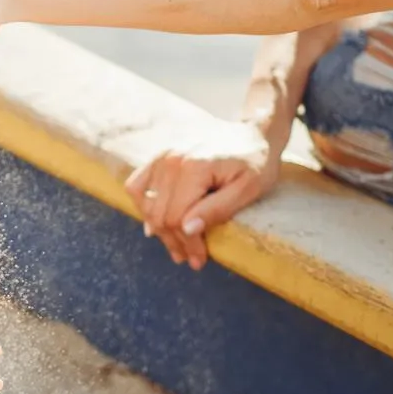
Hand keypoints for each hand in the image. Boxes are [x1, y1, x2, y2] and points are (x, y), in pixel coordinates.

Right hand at [125, 123, 276, 270]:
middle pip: (160, 214)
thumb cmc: (256, 162)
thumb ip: (218, 209)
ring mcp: (161, 157)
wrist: (252, 133)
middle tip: (189, 259)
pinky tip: (155, 221)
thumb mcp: (248, 189)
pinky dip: (143, 206)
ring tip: (175, 245)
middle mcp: (171, 161)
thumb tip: (187, 229)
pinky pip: (136, 185)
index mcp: (194, 168)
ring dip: (159, 229)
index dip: (187, 244)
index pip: (178, 217)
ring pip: (147, 204)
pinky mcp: (158, 157)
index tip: (199, 260)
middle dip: (174, 242)